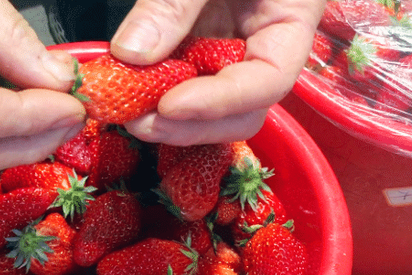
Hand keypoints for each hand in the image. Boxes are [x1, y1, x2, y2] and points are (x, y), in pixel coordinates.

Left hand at [110, 0, 324, 145]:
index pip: (269, 80)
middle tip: (137, 122)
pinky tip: (125, 96)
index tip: (170, 105)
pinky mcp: (196, 51)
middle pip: (242, 111)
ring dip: (169, 122)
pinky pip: (180, 86)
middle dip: (191, 125)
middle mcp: (258, 45)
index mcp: (287, 19)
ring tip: (125, 114)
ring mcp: (226, 51)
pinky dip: (152, 97)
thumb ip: (175, 1)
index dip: (222, 101)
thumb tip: (130, 55)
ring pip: (211, 110)